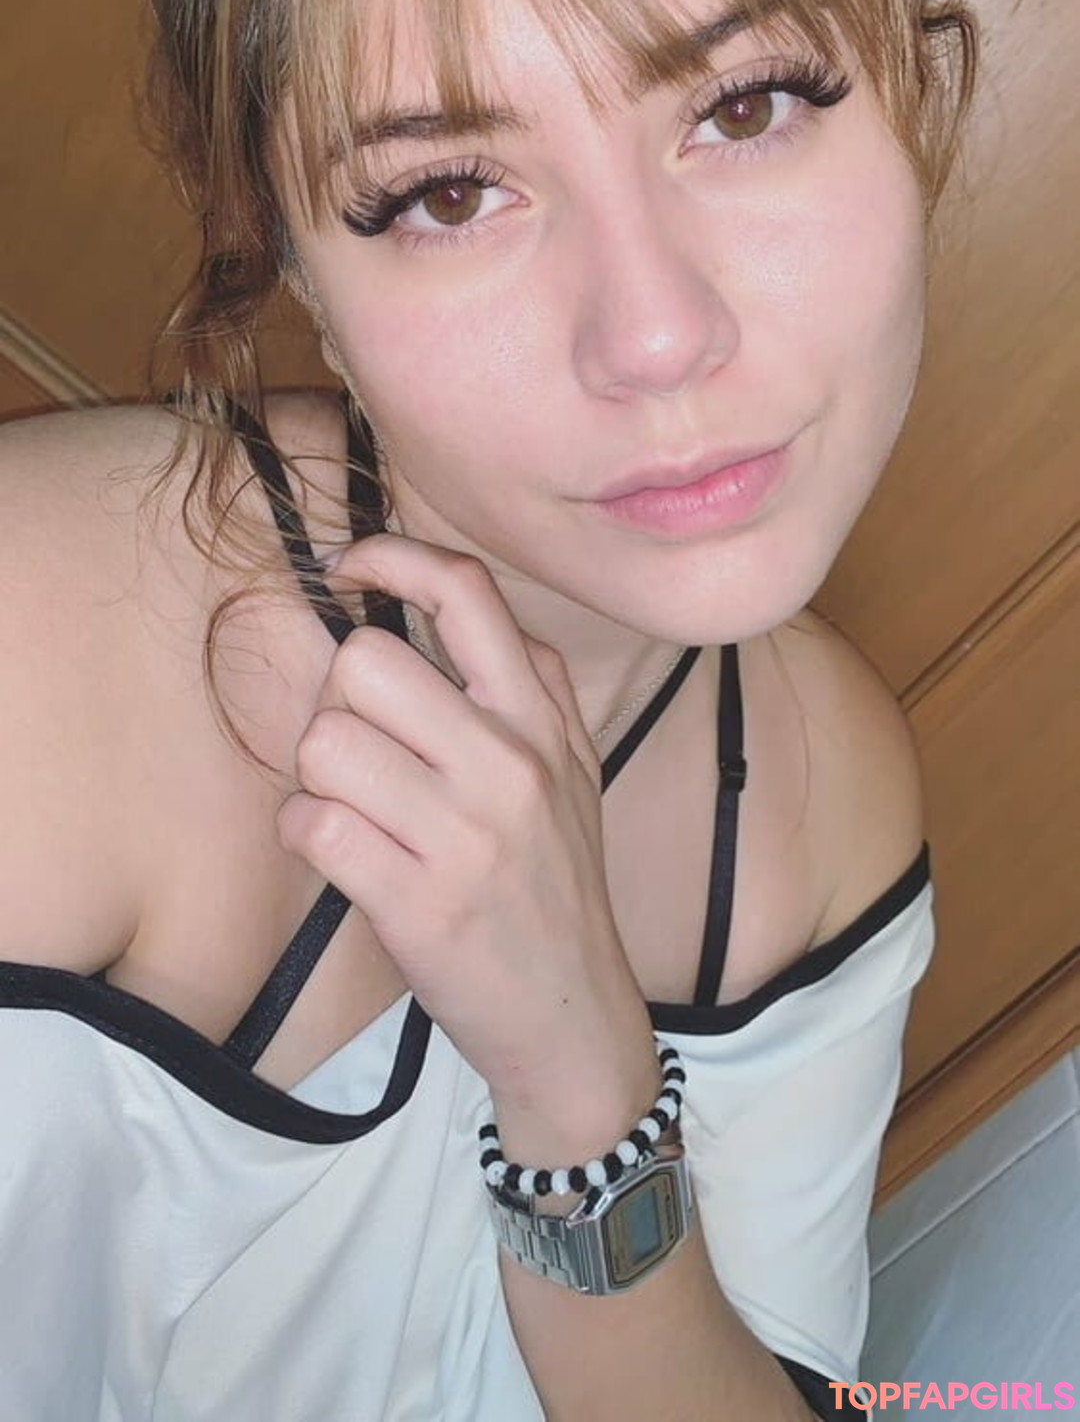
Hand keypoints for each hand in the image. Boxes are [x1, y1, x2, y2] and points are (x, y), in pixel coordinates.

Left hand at [277, 534, 653, 1117]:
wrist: (573, 1018)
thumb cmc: (553, 885)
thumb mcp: (571, 770)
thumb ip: (523, 685)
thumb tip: (440, 595)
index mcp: (542, 719)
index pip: (465, 591)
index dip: (390, 558)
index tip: (347, 568)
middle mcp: (510, 763)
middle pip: (363, 662)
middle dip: (337, 701)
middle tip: (358, 746)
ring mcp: (466, 835)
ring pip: (325, 742)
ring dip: (316, 775)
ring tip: (352, 807)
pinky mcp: (418, 903)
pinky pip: (312, 824)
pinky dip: (306, 834)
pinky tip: (342, 854)